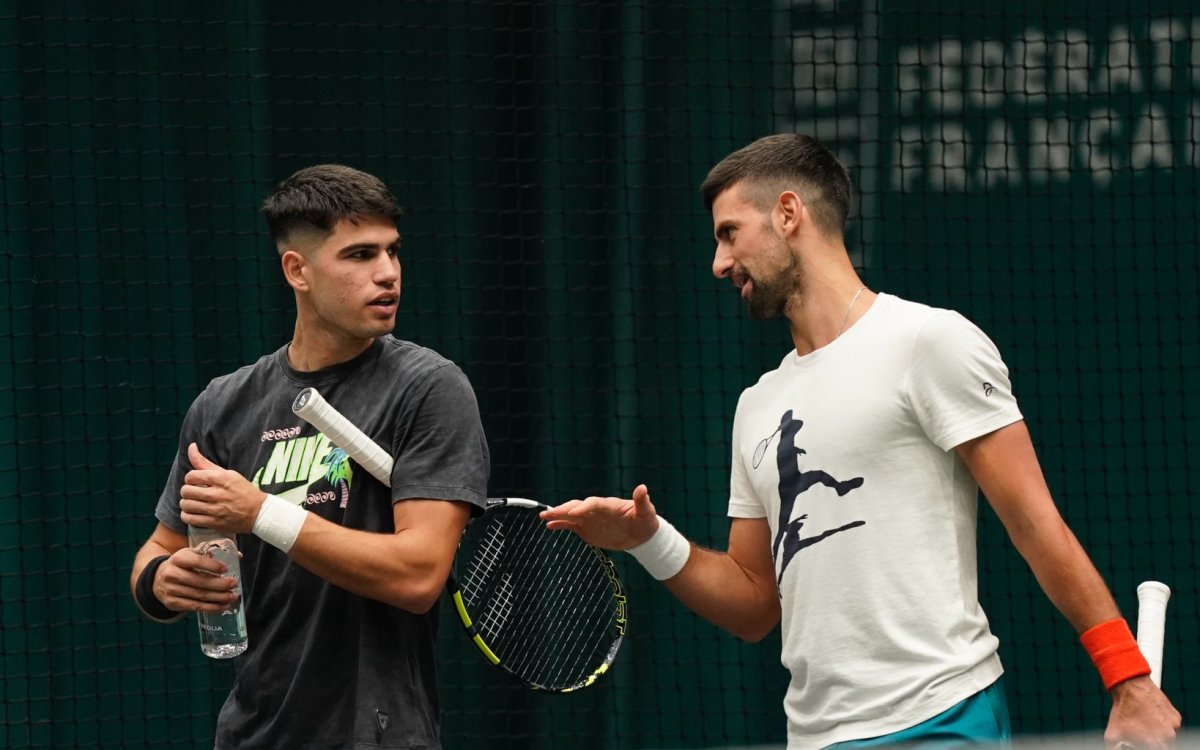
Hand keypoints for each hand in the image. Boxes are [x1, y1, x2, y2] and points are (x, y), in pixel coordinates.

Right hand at [151, 545, 239, 613]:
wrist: (158, 578)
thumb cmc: (182, 564)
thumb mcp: (191, 554)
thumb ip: (210, 552)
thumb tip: (238, 555)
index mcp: (178, 558)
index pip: (196, 561)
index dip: (212, 565)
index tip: (226, 569)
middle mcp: (172, 574)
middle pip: (200, 581)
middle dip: (220, 584)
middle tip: (234, 583)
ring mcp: (171, 590)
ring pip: (199, 595)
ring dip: (219, 597)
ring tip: (232, 596)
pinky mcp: (172, 603)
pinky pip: (195, 607)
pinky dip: (211, 608)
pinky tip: (222, 606)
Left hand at [179, 443, 265, 534]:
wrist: (258, 512)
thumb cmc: (242, 490)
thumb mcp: (228, 473)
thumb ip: (205, 463)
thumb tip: (191, 446)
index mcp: (220, 479)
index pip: (190, 476)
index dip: (190, 479)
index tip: (196, 482)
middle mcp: (217, 493)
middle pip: (186, 491)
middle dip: (187, 491)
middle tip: (193, 493)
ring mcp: (215, 509)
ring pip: (186, 505)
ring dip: (186, 504)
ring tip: (193, 503)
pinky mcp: (214, 522)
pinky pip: (189, 519)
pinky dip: (187, 516)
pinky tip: (193, 513)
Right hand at [540, 484, 659, 549]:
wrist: (641, 534)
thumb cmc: (645, 521)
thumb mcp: (646, 513)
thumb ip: (642, 502)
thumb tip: (642, 488)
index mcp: (609, 505)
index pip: (593, 503)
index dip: (584, 508)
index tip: (574, 514)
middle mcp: (596, 510)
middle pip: (577, 507)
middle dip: (564, 509)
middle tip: (549, 512)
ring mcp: (590, 519)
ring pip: (571, 515)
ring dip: (557, 514)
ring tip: (543, 515)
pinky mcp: (587, 529)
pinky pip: (571, 526)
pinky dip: (560, 525)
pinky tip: (549, 525)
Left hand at [1105, 676, 1180, 748]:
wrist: (1131, 686)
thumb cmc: (1122, 710)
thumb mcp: (1113, 733)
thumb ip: (1114, 748)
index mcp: (1155, 742)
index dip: (1148, 748)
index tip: (1142, 742)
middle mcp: (1168, 735)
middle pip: (1164, 746)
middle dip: (1154, 743)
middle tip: (1143, 735)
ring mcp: (1174, 725)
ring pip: (1169, 737)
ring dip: (1160, 734)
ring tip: (1146, 724)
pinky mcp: (1176, 717)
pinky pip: (1172, 726)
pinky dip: (1164, 724)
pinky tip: (1151, 716)